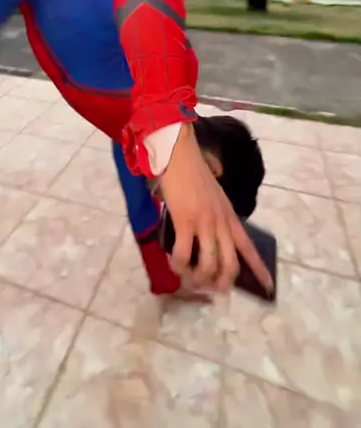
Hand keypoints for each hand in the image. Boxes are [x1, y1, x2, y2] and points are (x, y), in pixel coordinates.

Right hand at [158, 123, 272, 293]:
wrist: (180, 155)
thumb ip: (216, 217)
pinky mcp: (185, 222)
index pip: (250, 248)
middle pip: (230, 265)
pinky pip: (184, 255)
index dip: (260, 270)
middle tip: (209, 289)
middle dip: (221, 284)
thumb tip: (207, 238)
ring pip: (209, 265)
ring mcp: (205, 223)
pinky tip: (174, 264)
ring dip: (198, 279)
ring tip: (188, 278)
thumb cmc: (194, 173)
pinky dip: (178, 266)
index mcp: (231, 218)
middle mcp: (222, 224)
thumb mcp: (215, 198)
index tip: (269, 288)